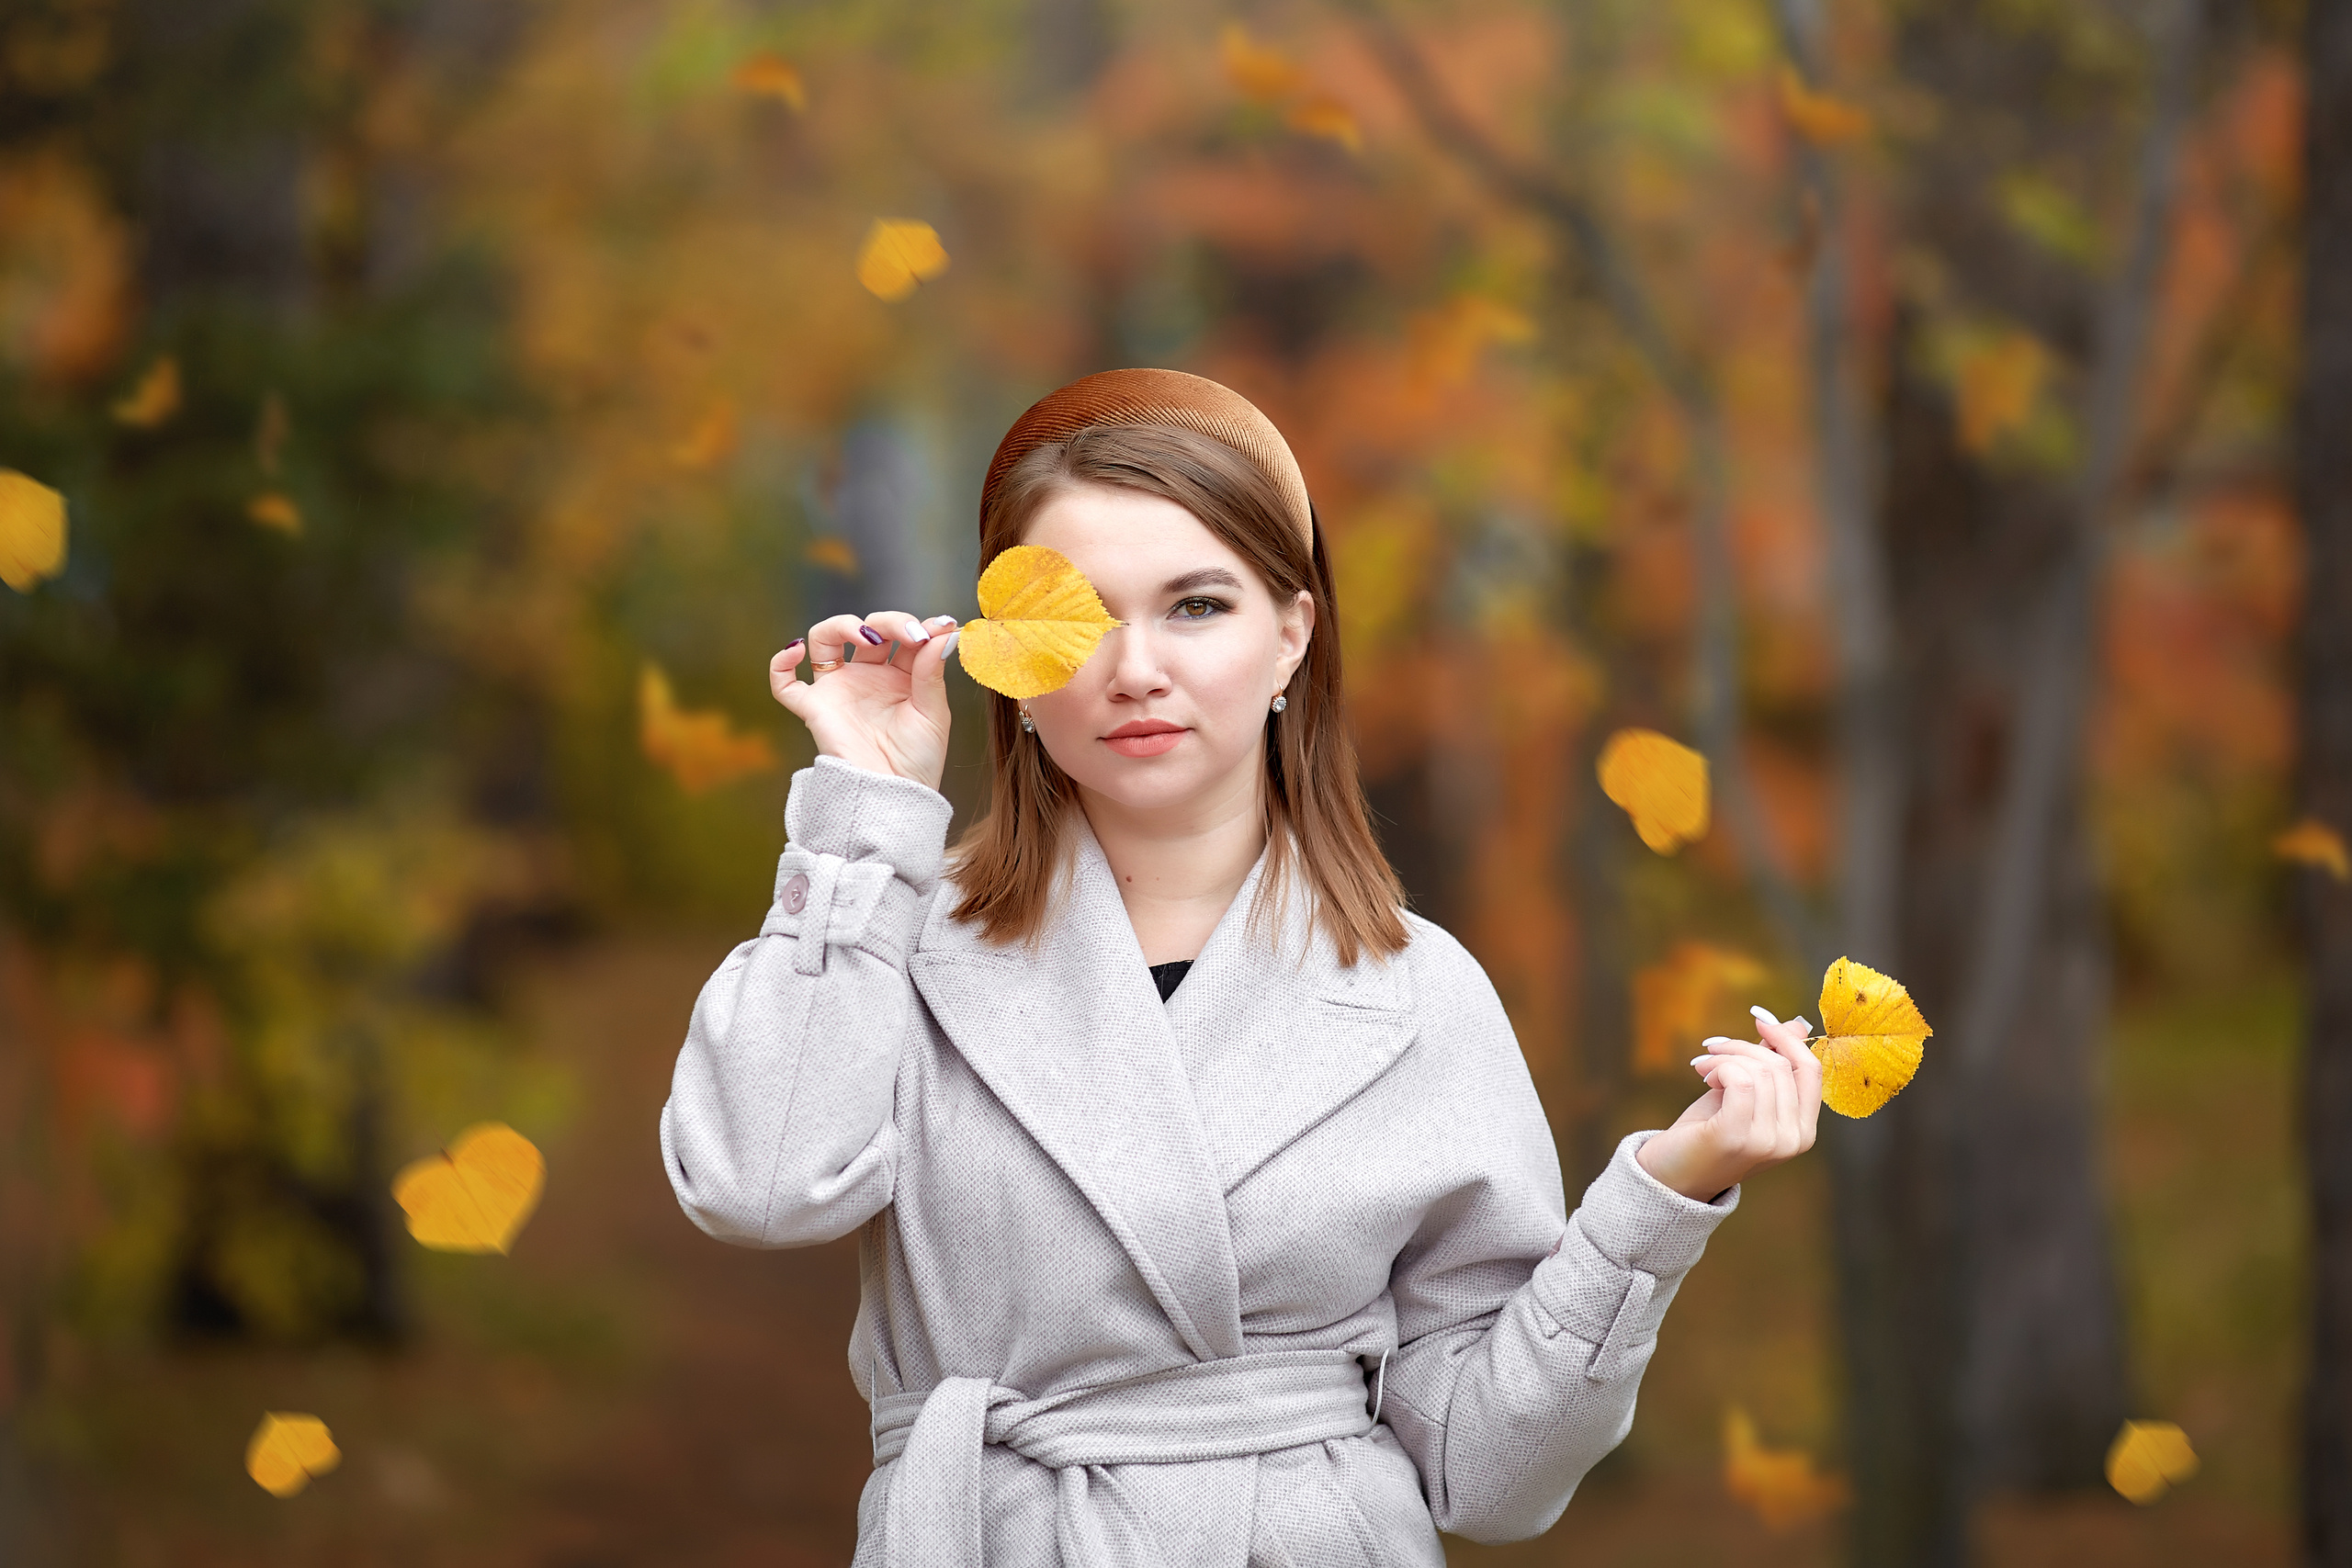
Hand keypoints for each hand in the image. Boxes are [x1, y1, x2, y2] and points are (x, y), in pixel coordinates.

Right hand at [770, 611, 959, 790]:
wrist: (894, 796)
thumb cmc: (918, 760)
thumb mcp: (934, 712)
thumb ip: (932, 671)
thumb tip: (945, 632)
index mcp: (900, 676)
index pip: (903, 635)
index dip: (918, 625)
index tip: (939, 626)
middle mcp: (867, 676)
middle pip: (868, 629)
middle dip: (889, 622)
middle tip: (910, 634)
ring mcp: (839, 689)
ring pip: (825, 640)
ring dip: (841, 625)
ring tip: (865, 635)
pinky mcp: (815, 708)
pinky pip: (784, 684)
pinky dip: (780, 663)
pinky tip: (797, 649)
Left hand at [1635, 1005, 1822, 1201]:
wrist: (1672, 1173)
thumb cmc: (1709, 1131)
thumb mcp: (1747, 1093)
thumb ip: (1772, 1064)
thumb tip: (1797, 1025)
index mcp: (1803, 1131)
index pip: (1811, 1070)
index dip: (1787, 1038)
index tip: (1758, 1019)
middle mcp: (1793, 1140)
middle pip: (1781, 1066)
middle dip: (1743, 1046)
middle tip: (1712, 1049)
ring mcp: (1768, 1142)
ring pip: (1759, 1070)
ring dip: (1725, 1057)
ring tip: (1704, 1066)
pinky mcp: (1737, 1137)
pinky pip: (1740, 1080)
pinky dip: (1720, 1067)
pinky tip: (1704, 1075)